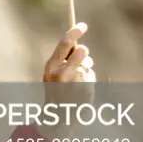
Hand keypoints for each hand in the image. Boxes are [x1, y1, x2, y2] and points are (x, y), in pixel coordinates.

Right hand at [40, 22, 95, 140]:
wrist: (58, 116)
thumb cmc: (56, 91)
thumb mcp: (53, 74)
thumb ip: (63, 59)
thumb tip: (76, 41)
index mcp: (51, 67)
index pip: (65, 42)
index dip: (75, 31)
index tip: (83, 25)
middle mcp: (62, 73)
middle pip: (82, 50)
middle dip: (84, 53)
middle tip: (81, 59)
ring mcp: (75, 81)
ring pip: (88, 64)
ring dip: (86, 69)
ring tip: (76, 82)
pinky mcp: (86, 88)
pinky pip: (92, 75)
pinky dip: (89, 80)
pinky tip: (81, 90)